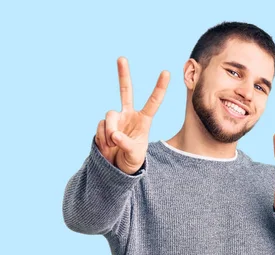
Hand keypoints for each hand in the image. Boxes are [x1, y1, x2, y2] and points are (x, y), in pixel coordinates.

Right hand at [95, 57, 169, 174]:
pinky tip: (106, 146)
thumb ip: (126, 144)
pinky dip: (102, 138)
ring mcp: (115, 119)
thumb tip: (114, 135)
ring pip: (109, 115)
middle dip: (123, 74)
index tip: (166, 72)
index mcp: (144, 120)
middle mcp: (129, 115)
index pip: (153, 102)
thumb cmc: (132, 161)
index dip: (159, 87)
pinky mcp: (102, 125)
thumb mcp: (134, 155)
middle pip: (125, 91)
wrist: (117, 168)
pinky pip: (100, 127)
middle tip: (121, 58)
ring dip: (110, 131)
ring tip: (113, 145)